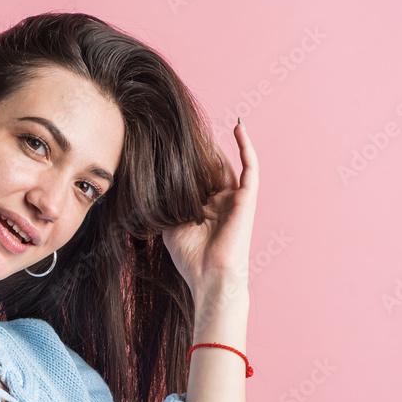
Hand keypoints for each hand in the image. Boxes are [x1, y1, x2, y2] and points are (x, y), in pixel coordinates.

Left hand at [161, 120, 258, 297]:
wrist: (210, 275)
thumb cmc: (191, 258)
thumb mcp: (170, 227)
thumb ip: (166, 206)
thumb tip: (150, 188)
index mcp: (203, 210)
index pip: (196, 179)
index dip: (186, 163)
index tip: (170, 145)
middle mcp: (220, 202)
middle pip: (210, 169)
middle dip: (198, 152)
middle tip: (183, 131)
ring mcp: (234, 198)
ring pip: (227, 164)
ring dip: (218, 145)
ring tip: (204, 126)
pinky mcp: (246, 198)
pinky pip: (251, 167)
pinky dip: (246, 146)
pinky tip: (239, 127)